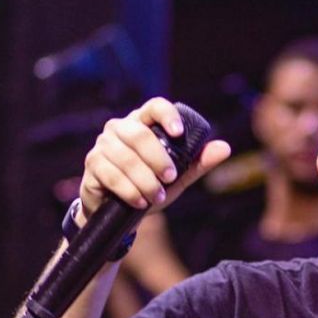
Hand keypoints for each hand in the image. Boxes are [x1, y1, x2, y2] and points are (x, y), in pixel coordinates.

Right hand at [80, 97, 230, 219]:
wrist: (121, 211)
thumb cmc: (150, 185)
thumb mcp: (178, 177)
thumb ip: (198, 162)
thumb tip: (225, 148)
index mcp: (143, 123)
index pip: (154, 106)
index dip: (166, 116)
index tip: (179, 133)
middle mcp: (120, 128)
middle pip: (139, 134)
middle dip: (158, 158)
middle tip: (170, 178)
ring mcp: (103, 145)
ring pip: (126, 158)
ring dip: (145, 181)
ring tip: (157, 197)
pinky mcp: (93, 165)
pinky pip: (111, 175)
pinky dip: (129, 191)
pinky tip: (140, 201)